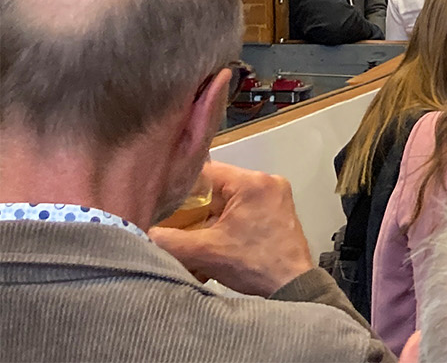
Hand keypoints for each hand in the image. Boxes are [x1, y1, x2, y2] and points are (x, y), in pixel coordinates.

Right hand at [149, 161, 314, 297]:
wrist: (291, 285)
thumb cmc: (253, 265)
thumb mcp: (205, 252)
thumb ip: (169, 240)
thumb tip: (142, 232)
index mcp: (252, 182)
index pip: (205, 173)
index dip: (181, 188)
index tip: (162, 202)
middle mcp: (266, 181)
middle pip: (216, 187)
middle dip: (194, 208)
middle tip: (174, 224)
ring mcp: (274, 196)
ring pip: (227, 200)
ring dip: (208, 218)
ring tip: (192, 236)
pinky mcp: (276, 211)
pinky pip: (241, 209)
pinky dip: (224, 223)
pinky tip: (211, 241)